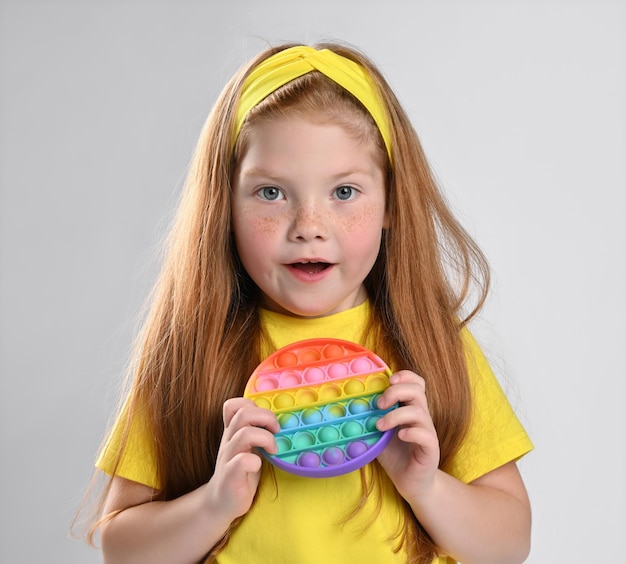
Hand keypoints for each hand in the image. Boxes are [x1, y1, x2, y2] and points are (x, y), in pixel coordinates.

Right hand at [205, 398, 278, 522]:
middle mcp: (229, 440)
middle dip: (266, 417)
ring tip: (273, 450)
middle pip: (244, 413)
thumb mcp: (248, 447)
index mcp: (233, 431)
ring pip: (245, 433)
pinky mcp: (230, 476)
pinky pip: (241, 461)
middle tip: (276, 432)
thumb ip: (257, 431)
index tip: (267, 421)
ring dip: (265, 438)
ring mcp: (228, 457)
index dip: (252, 405)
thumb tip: (283, 419)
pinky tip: (258, 466)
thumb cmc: (241, 472)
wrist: (221, 503)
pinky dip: (253, 461)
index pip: (235, 405)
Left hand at [375, 370, 439, 500]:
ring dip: (396, 415)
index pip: (416, 382)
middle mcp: (422, 416)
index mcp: (411, 408)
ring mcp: (428, 431)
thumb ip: (372, 417)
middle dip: (396, 392)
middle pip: (417, 390)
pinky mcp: (431, 448)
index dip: (405, 376)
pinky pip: (426, 434)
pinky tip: (400, 436)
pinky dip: (411, 432)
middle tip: (379, 404)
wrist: (410, 482)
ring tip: (380, 425)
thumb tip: (349, 406)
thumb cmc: (394, 454)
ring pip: (419, 411)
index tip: (388, 380)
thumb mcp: (379, 432)